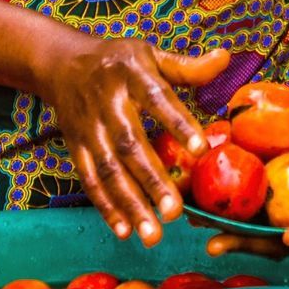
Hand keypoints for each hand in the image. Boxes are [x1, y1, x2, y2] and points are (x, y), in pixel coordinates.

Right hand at [36, 37, 229, 246]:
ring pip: (108, 170)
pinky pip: (90, 180)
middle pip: (129, 145)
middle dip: (152, 180)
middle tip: (175, 213)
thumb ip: (187, 67)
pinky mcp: (75, 147)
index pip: (157, 98)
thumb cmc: (118, 61)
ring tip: (152, 235)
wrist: (62, 63)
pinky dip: (105, 206)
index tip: (202, 149)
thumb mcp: (150, 54)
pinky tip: (124, 231)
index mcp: (131, 74)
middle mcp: (107, 103)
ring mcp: (88, 128)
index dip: (178, 123)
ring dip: (129, 204)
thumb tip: (226, 58)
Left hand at [203, 126, 288, 258]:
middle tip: (217, 244)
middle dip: (247, 245)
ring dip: (224, 231)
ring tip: (195, 223)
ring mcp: (284, 220)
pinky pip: (245, 212)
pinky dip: (221, 208)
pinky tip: (195, 200)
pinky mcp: (267, 209)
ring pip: (255, 232)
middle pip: (279, 244)